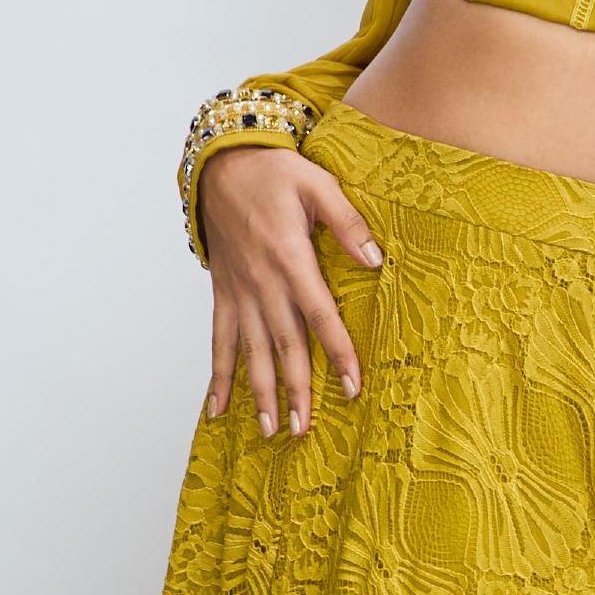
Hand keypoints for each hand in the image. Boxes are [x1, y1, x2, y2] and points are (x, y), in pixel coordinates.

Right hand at [199, 144, 379, 439]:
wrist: (221, 163)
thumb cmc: (273, 171)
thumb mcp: (318, 184)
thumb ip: (347, 222)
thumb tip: (376, 258)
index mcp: (290, 259)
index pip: (320, 316)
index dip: (337, 352)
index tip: (351, 386)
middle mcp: (262, 283)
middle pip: (284, 345)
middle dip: (296, 390)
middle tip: (305, 429)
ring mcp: (240, 292)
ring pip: (251, 352)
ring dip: (259, 394)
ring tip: (271, 431)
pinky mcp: (224, 293)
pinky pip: (219, 341)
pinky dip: (218, 377)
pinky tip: (218, 409)